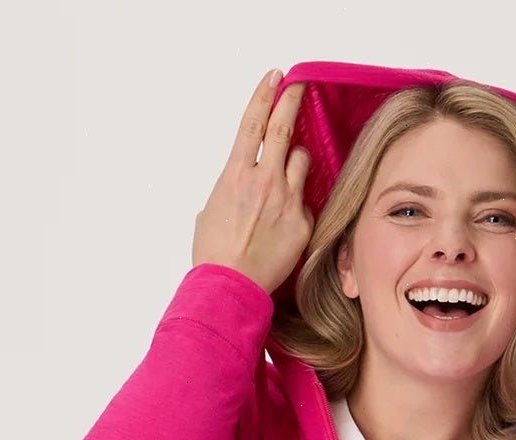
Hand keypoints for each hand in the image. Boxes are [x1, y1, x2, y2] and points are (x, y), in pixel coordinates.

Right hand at [192, 70, 312, 295]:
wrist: (230, 287)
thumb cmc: (214, 254)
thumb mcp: (210, 210)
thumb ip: (230, 187)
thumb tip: (240, 183)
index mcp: (236, 174)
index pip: (253, 122)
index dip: (265, 94)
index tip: (276, 75)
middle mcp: (264, 181)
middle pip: (283, 128)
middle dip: (292, 100)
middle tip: (299, 86)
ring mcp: (286, 201)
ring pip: (300, 161)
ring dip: (296, 159)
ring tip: (286, 174)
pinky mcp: (302, 223)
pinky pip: (305, 201)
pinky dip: (297, 203)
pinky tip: (283, 222)